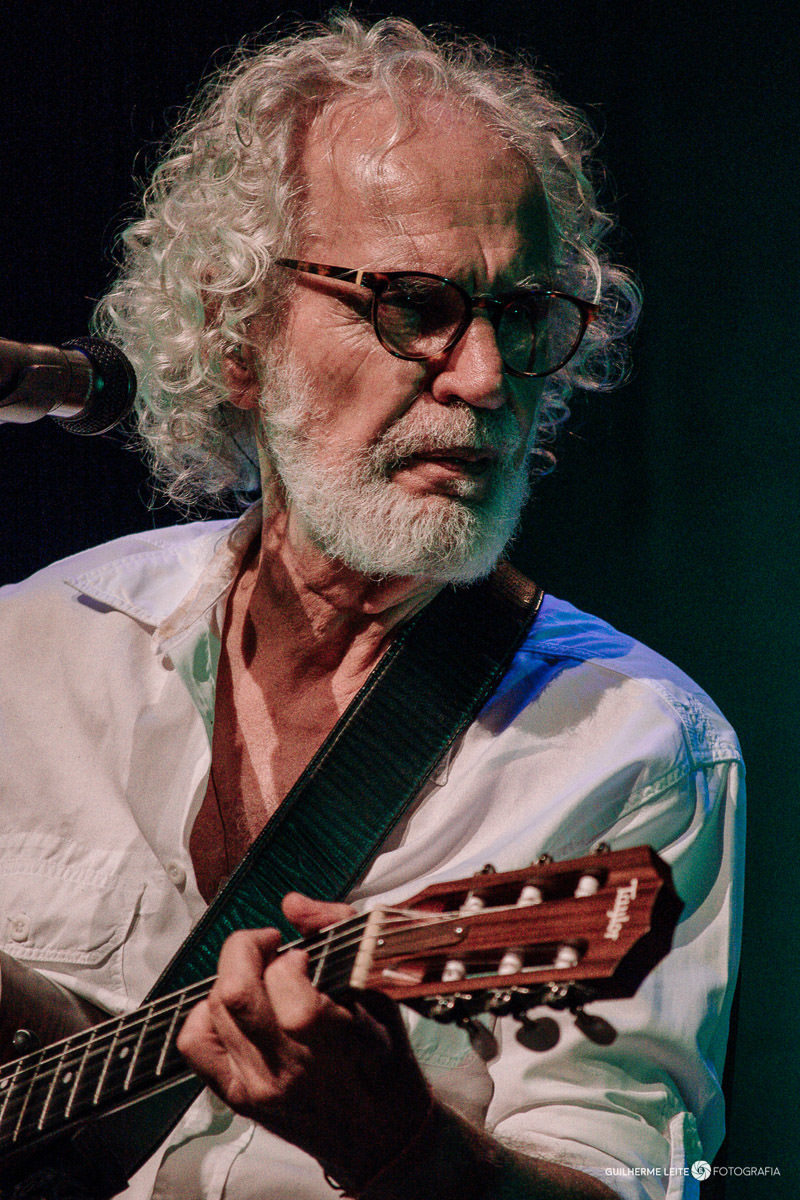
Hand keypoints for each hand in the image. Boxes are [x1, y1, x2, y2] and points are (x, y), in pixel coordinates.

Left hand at [176, 894, 431, 1190]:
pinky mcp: (237, 1097)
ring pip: (214, 1012)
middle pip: (235, 994)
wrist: (379, 1136)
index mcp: (336, 1043)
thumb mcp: (381, 992)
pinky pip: (196, 1045)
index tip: (304, 956)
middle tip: (269, 945)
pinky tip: (233, 1008)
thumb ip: (340, 932)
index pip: (288, 985)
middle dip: (246, 949)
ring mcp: (258, 1086)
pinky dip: (205, 1014)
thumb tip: (293, 904)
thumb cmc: (384, 1060)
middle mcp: (289, 1069)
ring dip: (232, 977)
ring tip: (259, 977)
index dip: (290, 957)